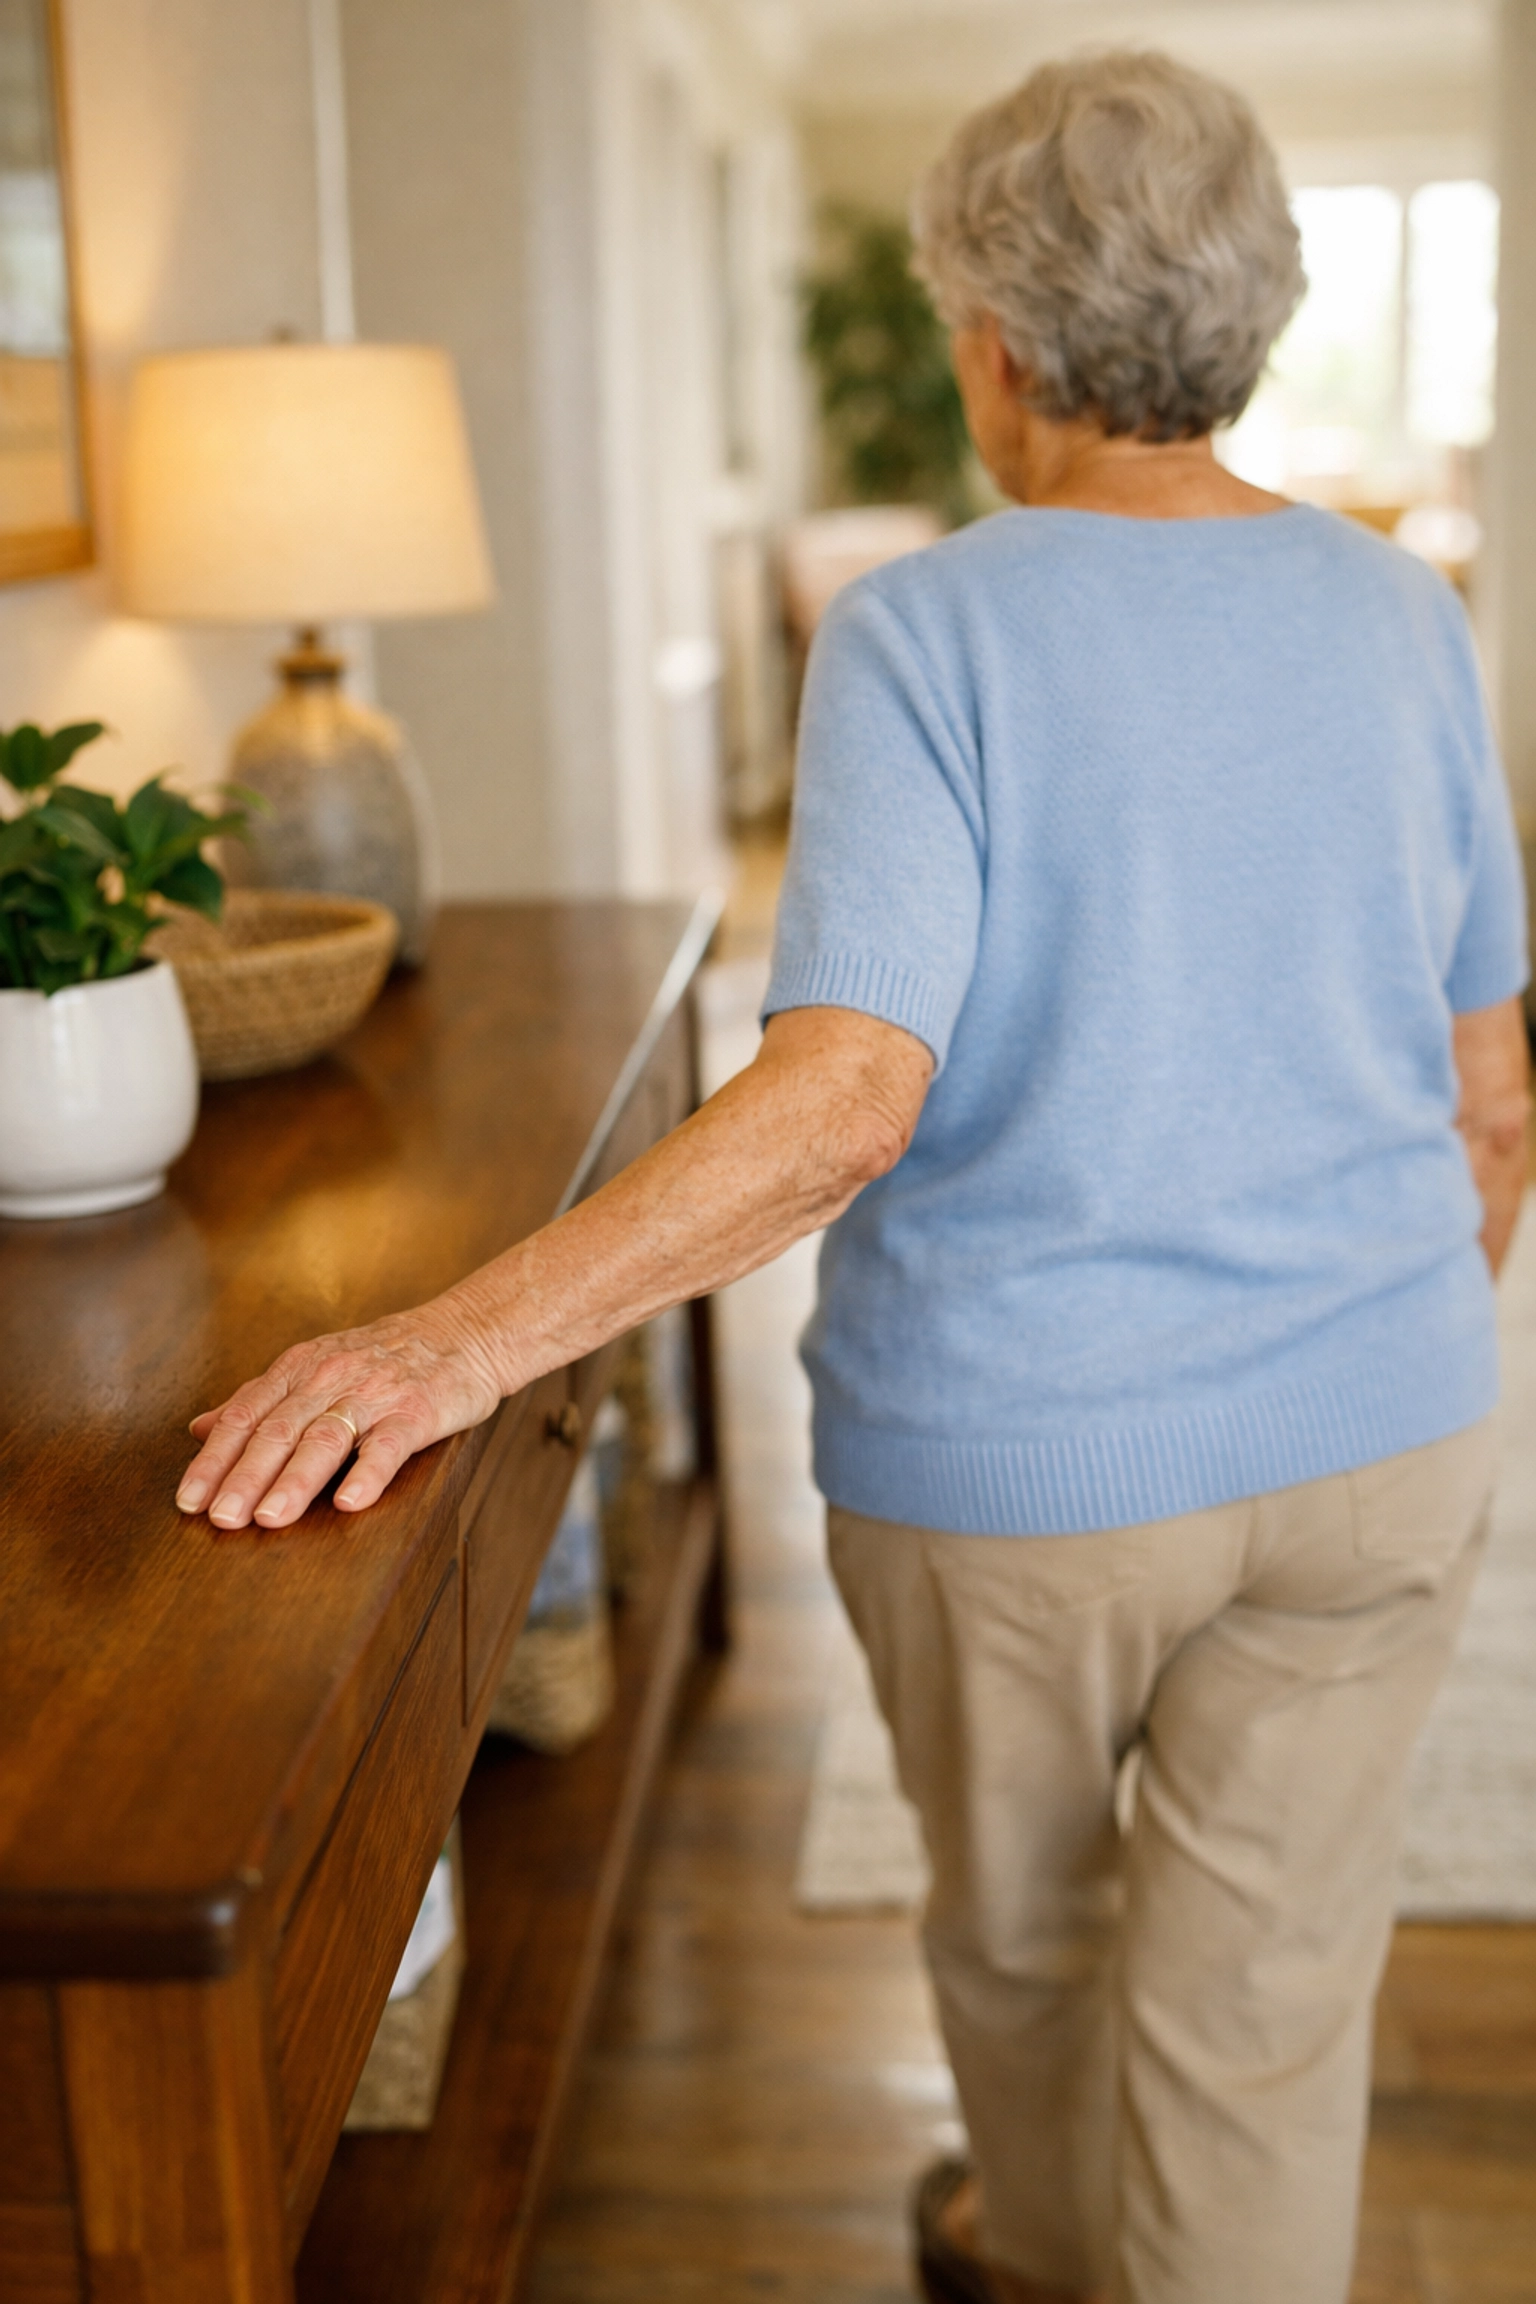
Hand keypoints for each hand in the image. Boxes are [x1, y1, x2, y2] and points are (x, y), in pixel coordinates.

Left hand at [175, 1302, 503, 1530]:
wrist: (463, 1333)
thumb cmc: (384, 1357)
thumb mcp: (314, 1367)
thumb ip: (260, 1400)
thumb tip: (200, 1429)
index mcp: (299, 1369)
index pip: (246, 1416)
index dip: (215, 1459)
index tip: (188, 1501)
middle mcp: (330, 1378)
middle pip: (279, 1430)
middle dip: (245, 1477)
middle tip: (221, 1519)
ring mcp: (374, 1394)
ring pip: (326, 1438)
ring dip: (294, 1480)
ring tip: (269, 1517)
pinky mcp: (416, 1412)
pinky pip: (389, 1444)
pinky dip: (368, 1472)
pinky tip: (349, 1501)